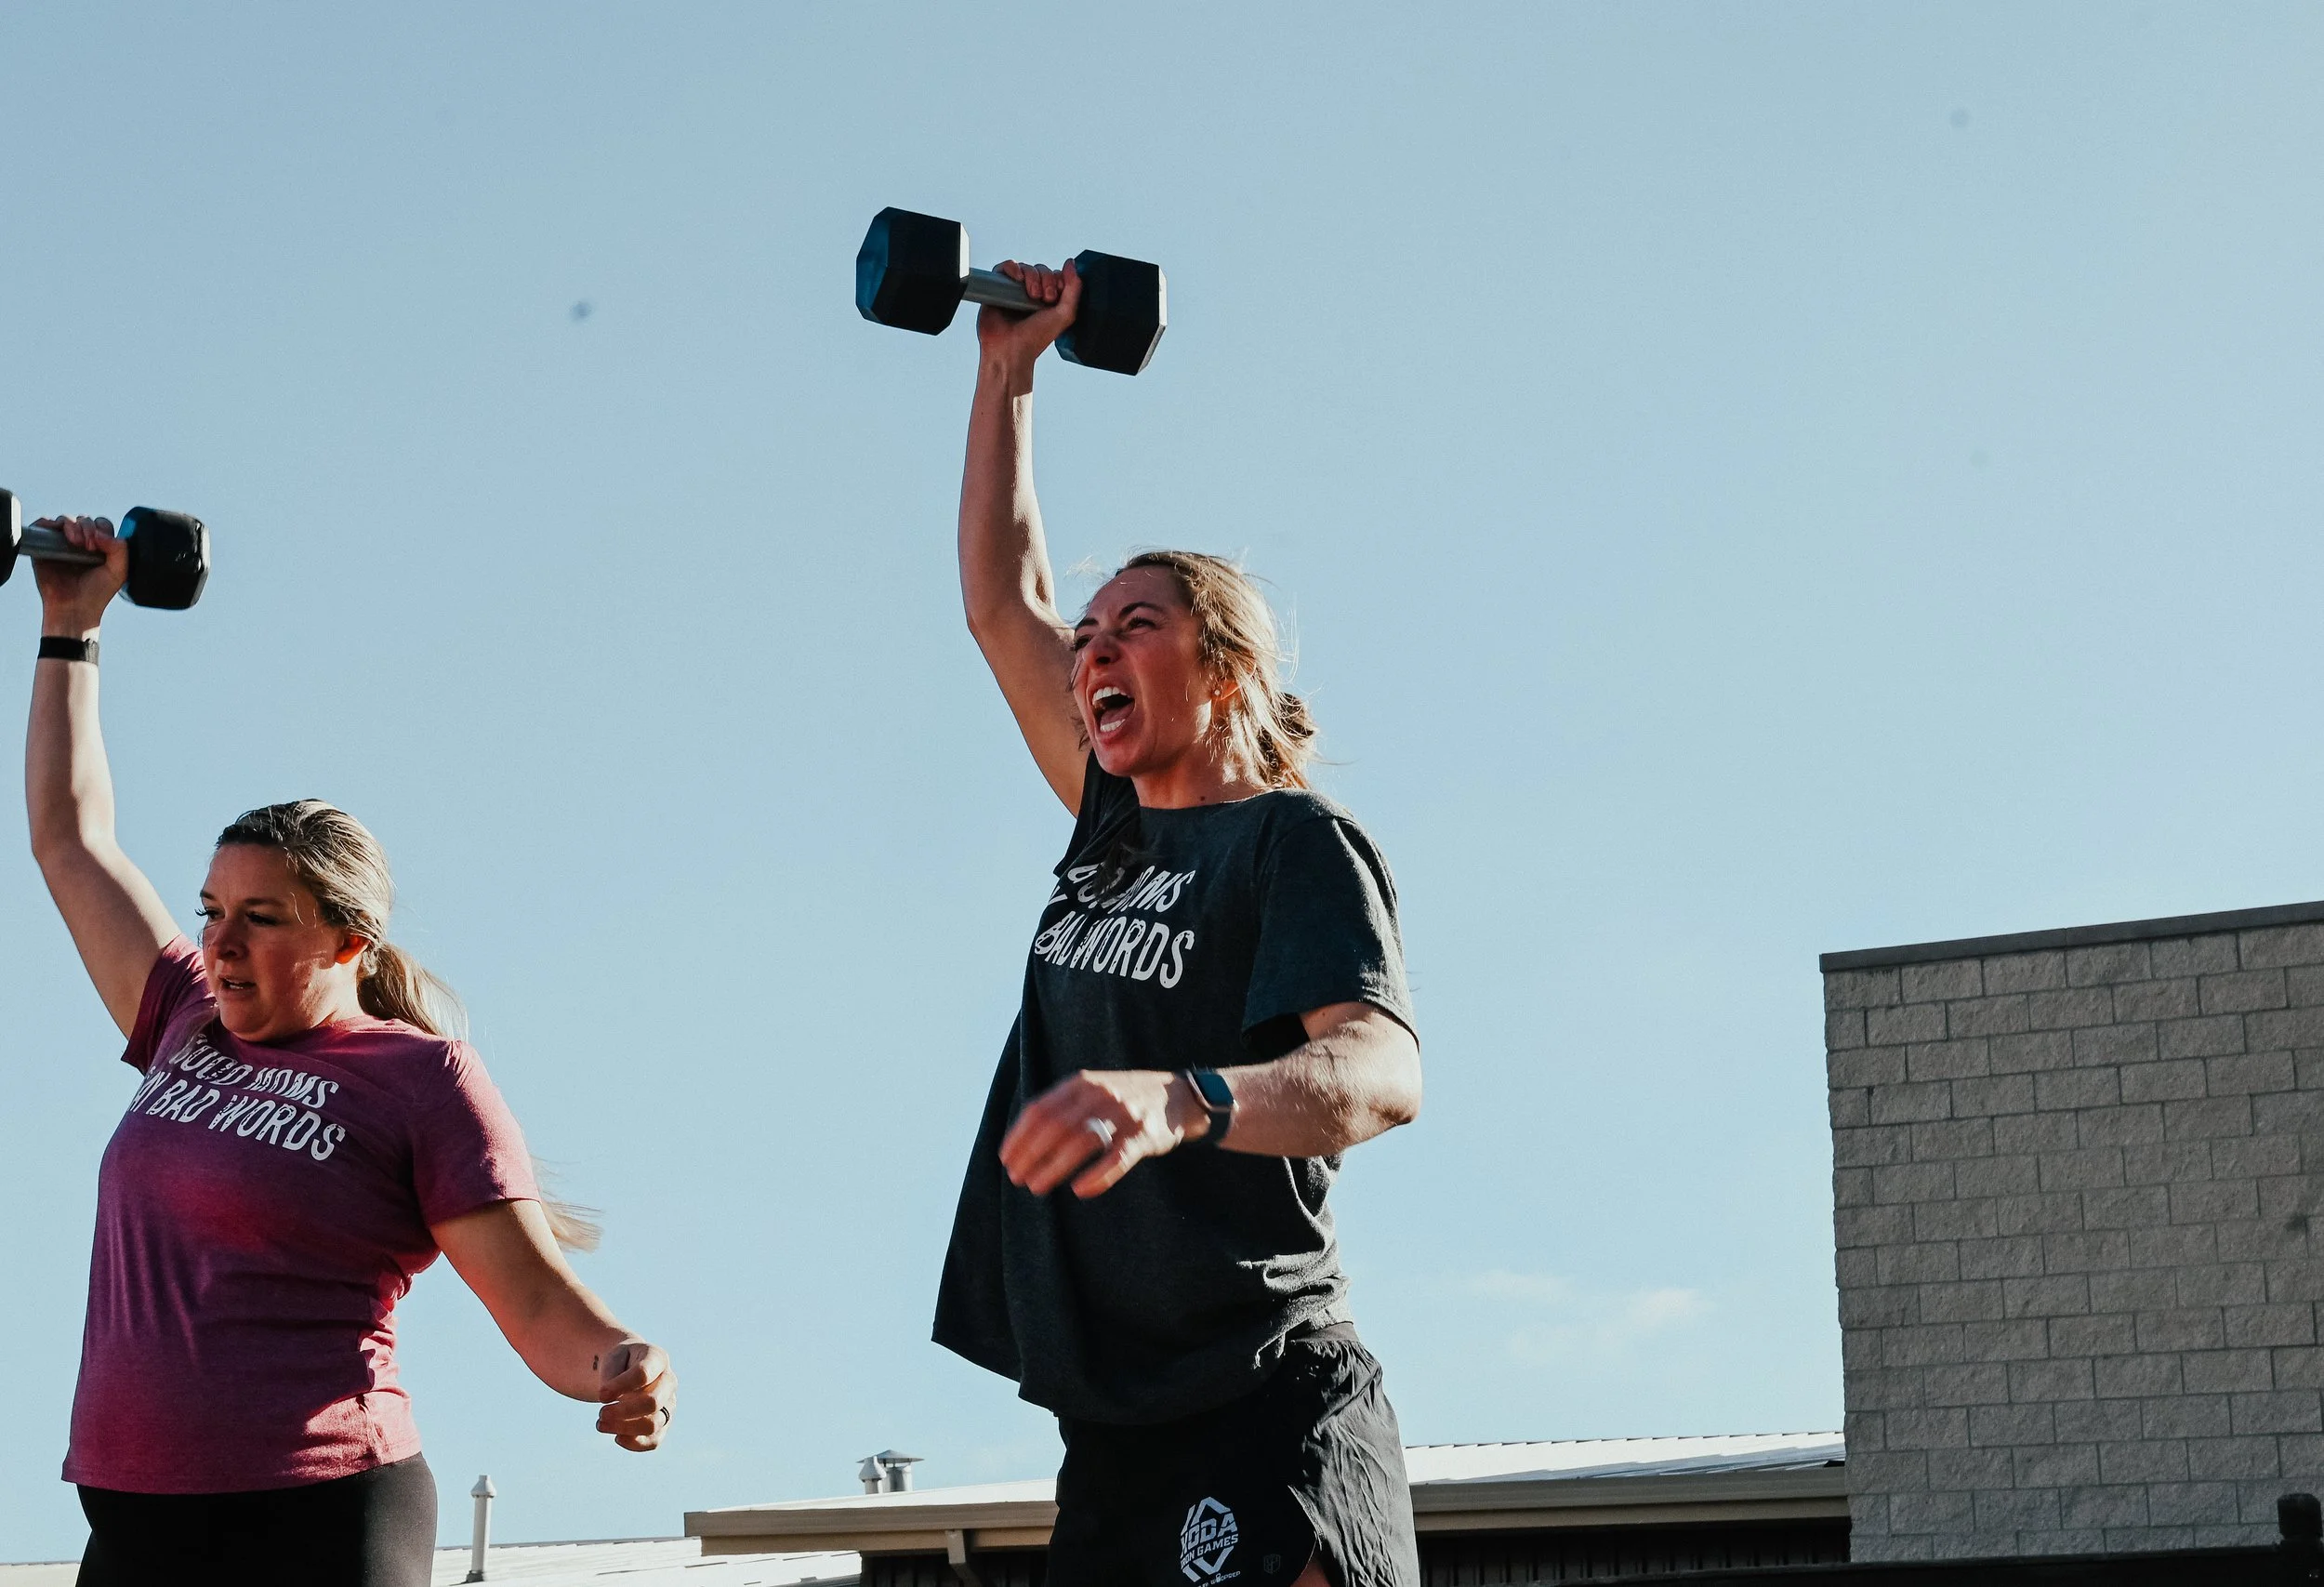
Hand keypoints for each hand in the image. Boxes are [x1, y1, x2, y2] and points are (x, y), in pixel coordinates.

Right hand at [30, 517, 125, 635]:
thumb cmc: (97, 593)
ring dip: (71, 524)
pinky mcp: (44, 547)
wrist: (74, 608)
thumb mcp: (119, 571)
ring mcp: (61, 544)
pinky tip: (57, 533)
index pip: (101, 524)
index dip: (101, 528)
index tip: (99, 545)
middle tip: (87, 545)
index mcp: (100, 546)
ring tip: (74, 541)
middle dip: (86, 526)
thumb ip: (120, 549)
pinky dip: (48, 523)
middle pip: (83, 520)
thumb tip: (100, 532)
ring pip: (65, 520)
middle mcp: (81, 543)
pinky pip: (42, 525)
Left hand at [595, 1340, 674, 1451]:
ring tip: (601, 1424)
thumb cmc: (620, 1363)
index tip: (600, 1394)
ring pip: (652, 1424)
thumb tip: (606, 1398)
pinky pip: (654, 1441)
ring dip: (624, 1428)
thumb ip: (610, 1374)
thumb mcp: (612, 1358)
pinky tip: (616, 1437)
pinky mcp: (663, 1424)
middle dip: (622, 1412)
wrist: (628, 1370)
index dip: (619, 1386)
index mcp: (658, 1359)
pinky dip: (634, 1443)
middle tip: (601, 1413)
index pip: (643, 1374)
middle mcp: (668, 1382)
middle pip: (652, 1403)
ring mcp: (668, 1404)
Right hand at [975, 258, 1081, 375]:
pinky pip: (1006, 267)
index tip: (1056, 296)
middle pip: (1042, 269)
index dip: (1058, 280)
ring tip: (1031, 295)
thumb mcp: (1065, 314)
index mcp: (1049, 300)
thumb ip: (1074, 288)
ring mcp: (1015, 290)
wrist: (1010, 349)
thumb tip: (1070, 263)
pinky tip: (1017, 279)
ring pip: (1026, 267)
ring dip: (1032, 276)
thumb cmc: (1035, 338)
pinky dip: (1012, 268)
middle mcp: (1032, 294)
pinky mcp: (999, 287)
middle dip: (1046, 279)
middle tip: (1045, 299)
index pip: (1056, 275)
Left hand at [1001, 1068, 1206, 1198]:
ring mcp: (1122, 1115)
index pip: (1039, 1109)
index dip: (1019, 1136)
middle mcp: (1099, 1095)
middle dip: (1030, 1155)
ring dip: (1054, 1167)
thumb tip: (1023, 1140)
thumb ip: (1063, 1106)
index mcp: (1081, 1084)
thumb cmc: (1124, 1099)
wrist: (1178, 1096)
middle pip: (1055, 1126)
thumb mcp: (1093, 1090)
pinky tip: (1080, 1190)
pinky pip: (1116, 1158)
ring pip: (1080, 1142)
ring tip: (1037, 1187)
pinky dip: (1096, 1175)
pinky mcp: (1143, 1136)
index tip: (1006, 1160)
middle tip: (1017, 1178)